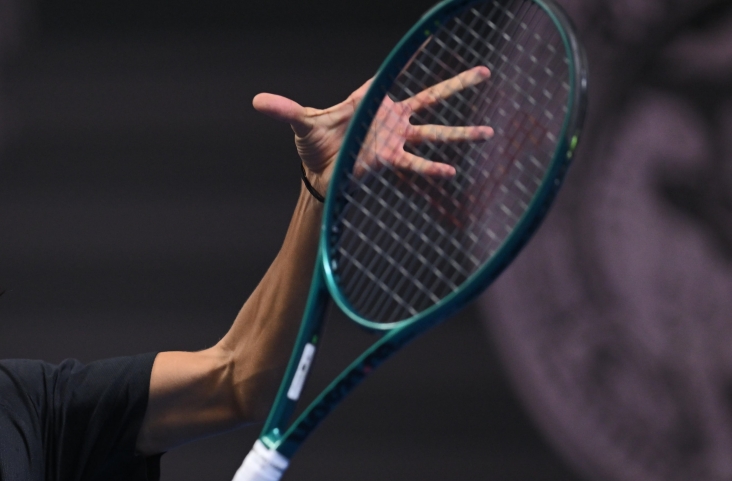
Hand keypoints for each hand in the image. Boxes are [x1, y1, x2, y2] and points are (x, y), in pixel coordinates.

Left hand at [253, 66, 493, 187]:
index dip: (412, 57)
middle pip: (431, 97)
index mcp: (372, 99)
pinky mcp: (393, 161)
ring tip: (489, 132)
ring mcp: (396, 139)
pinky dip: (432, 167)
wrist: (321, 176)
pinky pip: (416, 162)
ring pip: (434, 132)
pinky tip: (452, 170)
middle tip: (485, 73)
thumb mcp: (302, 124)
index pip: (393, 74)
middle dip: (457, 85)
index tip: (431, 39)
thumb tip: (257, 101)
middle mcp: (390, 117)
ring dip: (460, 133)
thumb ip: (285, 110)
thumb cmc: (315, 146)